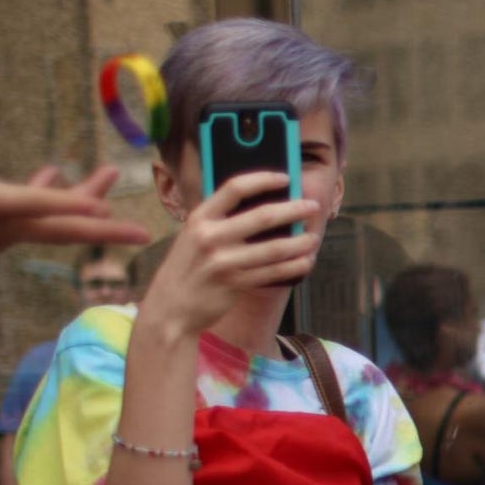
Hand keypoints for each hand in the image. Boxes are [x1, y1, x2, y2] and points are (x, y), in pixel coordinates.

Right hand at [0, 75, 138, 285]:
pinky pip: (33, 220)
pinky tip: (58, 176)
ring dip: (81, 200)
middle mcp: (1, 227)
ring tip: (108, 174)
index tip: (106, 210)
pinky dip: (50, 201)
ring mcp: (0, 237)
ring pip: (51, 221)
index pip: (36, 205)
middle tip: (146, 233)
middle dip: (104, 229)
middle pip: (62, 229)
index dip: (72, 205)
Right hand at [137, 170, 322, 341]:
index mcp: (200, 218)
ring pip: (275, 248)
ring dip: (301, 242)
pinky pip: (274, 272)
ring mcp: (223, 262)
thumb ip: (220, 220)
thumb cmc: (188, 266)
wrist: (171, 307)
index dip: (264, 179)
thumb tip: (264, 204)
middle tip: (313, 206)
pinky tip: (306, 260)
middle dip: (294, 210)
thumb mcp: (193, 235)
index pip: (235, 188)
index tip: (286, 178)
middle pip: (263, 216)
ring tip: (314, 238)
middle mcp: (210, 237)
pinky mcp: (235, 284)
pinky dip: (295, 266)